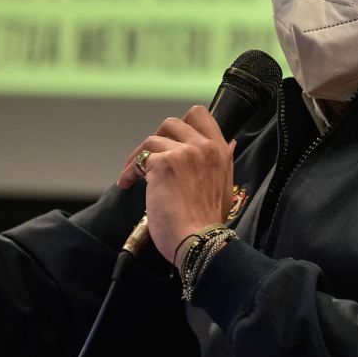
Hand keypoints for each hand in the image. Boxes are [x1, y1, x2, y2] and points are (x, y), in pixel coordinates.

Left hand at [116, 106, 234, 265]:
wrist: (200, 241)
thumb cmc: (208, 221)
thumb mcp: (224, 185)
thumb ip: (222, 161)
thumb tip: (229, 143)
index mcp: (219, 151)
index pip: (200, 115)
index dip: (183, 123)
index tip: (172, 140)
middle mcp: (203, 147)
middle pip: (172, 123)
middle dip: (157, 139)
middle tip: (151, 158)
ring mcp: (183, 153)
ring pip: (152, 140)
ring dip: (140, 157)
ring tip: (134, 175)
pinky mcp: (163, 164)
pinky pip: (140, 160)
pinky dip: (129, 171)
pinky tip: (127, 183)